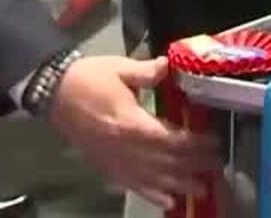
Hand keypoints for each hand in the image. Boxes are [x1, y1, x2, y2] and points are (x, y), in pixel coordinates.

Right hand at [49, 56, 219, 208]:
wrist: (53, 92)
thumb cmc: (88, 78)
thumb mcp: (120, 69)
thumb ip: (148, 72)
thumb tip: (170, 67)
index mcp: (131, 123)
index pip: (170, 139)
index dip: (194, 143)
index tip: (213, 142)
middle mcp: (125, 148)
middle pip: (166, 162)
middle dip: (193, 164)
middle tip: (216, 165)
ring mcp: (115, 161)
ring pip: (153, 178)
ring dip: (179, 184)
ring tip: (202, 188)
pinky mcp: (106, 167)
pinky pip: (132, 186)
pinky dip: (151, 195)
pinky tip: (169, 203)